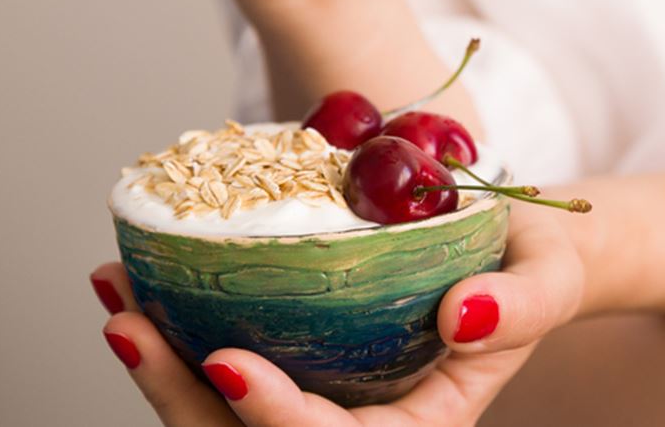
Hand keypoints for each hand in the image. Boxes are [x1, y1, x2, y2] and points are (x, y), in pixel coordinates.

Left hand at [91, 203, 584, 425]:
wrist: (518, 254)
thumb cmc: (536, 270)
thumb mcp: (548, 281)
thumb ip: (521, 305)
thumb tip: (462, 314)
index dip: (275, 418)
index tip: (228, 363)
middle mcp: (354, 425)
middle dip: (177, 394)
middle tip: (127, 322)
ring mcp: (318, 395)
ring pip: (217, 415)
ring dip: (156, 364)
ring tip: (116, 289)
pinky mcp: (294, 359)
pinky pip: (218, 368)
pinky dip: (172, 330)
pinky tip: (137, 278)